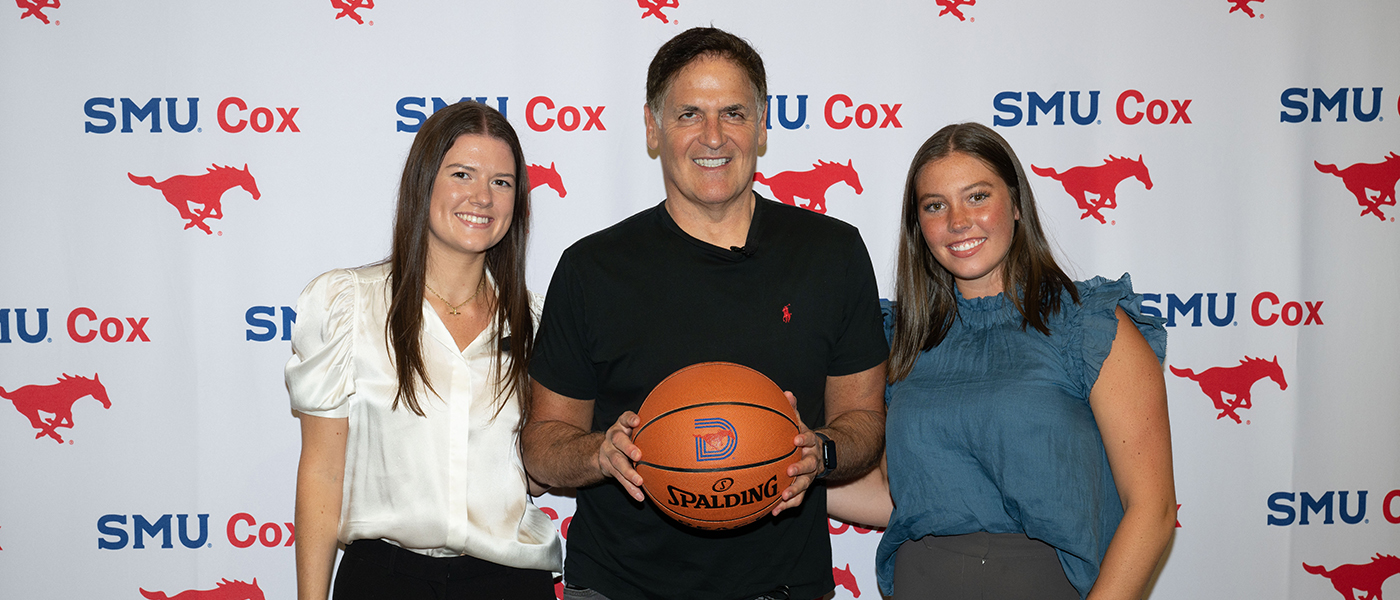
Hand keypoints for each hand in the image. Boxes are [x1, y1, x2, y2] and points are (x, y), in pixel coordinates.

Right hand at [598, 411, 645, 501]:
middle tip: (638, 456)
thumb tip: (677, 428)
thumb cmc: (628, 438)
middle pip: (618, 440)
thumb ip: (648, 428)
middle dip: (628, 447)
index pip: (624, 418)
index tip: (637, 422)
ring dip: (629, 472)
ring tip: (639, 481)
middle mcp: (613, 437)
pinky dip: (630, 488)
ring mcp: (608, 452)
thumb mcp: (633, 429)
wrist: (604, 452)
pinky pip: (619, 479)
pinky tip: (639, 496)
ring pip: (617, 462)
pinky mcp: (608, 467)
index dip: (630, 419)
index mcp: (621, 425)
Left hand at [772, 392, 821, 515]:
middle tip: (789, 470)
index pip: (810, 439)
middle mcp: (813, 460)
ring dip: (794, 492)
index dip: (804, 439)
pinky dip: (786, 506)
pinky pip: (797, 499)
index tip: (796, 439)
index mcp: (812, 444)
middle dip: (800, 468)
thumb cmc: (803, 438)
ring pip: (804, 485)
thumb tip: (787, 392)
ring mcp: (810, 476)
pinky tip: (773, 512)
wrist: (822, 455)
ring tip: (782, 497)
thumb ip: (793, 410)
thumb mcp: (800, 424)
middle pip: (810, 465)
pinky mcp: (804, 488)